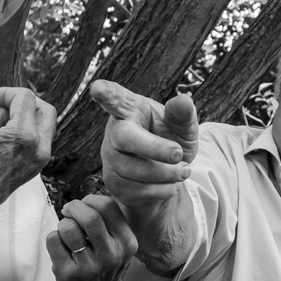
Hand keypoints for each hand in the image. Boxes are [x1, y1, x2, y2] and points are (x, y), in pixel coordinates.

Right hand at [0, 87, 54, 218]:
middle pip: (45, 110)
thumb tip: (6, 108)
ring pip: (45, 126)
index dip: (6, 93)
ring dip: (28, 116)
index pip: (25, 99)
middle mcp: (39, 148)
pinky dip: (28, 130)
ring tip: (4, 118)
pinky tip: (8, 131)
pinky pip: (39, 140)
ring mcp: (40, 160)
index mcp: (25, 136)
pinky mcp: (36, 167)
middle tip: (4, 102)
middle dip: (25, 101)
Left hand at [44, 194, 138, 280]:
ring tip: (66, 233)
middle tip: (68, 212)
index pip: (109, 206)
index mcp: (127, 243)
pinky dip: (53, 239)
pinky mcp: (69, 274)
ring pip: (68, 228)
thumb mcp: (118, 246)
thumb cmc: (101, 265)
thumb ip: (110, 222)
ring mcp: (90, 266)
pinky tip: (61, 248)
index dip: (90, 200)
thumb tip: (89, 199)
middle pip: (89, 216)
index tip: (83, 206)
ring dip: (63, 224)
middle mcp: (112, 255)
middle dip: (73, 207)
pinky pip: (53, 240)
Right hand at [90, 80, 198, 209]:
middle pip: (126, 138)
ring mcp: (111, 158)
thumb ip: (183, 115)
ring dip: (167, 174)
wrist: (168, 177)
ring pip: (136, 170)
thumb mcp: (183, 128)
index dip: (107, 94)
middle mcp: (115, 132)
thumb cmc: (172, 142)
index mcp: (131, 110)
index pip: (117, 99)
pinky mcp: (112, 183)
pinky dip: (162, 190)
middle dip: (155, 148)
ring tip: (183, 170)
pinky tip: (170, 184)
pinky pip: (139, 191)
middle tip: (179, 154)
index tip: (97, 89)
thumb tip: (183, 100)